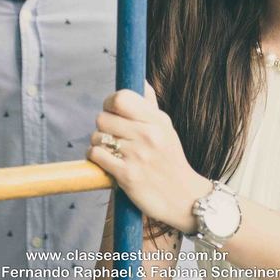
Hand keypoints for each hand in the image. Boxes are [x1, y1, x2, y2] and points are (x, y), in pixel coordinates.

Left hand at [86, 82, 211, 233]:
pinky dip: (95, 158)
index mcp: (157, 121)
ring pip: (97, 137)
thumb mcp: (167, 129)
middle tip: (112, 134)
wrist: (183, 199)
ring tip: (111, 150)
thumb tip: (141, 80)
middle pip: (103, 117)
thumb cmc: (171, 161)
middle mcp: (148, 135)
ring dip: (98, 143)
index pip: (121, 97)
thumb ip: (150, 105)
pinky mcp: (127, 176)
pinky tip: (105, 161)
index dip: (110, 102)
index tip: (113, 111)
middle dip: (103, 125)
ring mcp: (137, 156)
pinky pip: (96, 156)